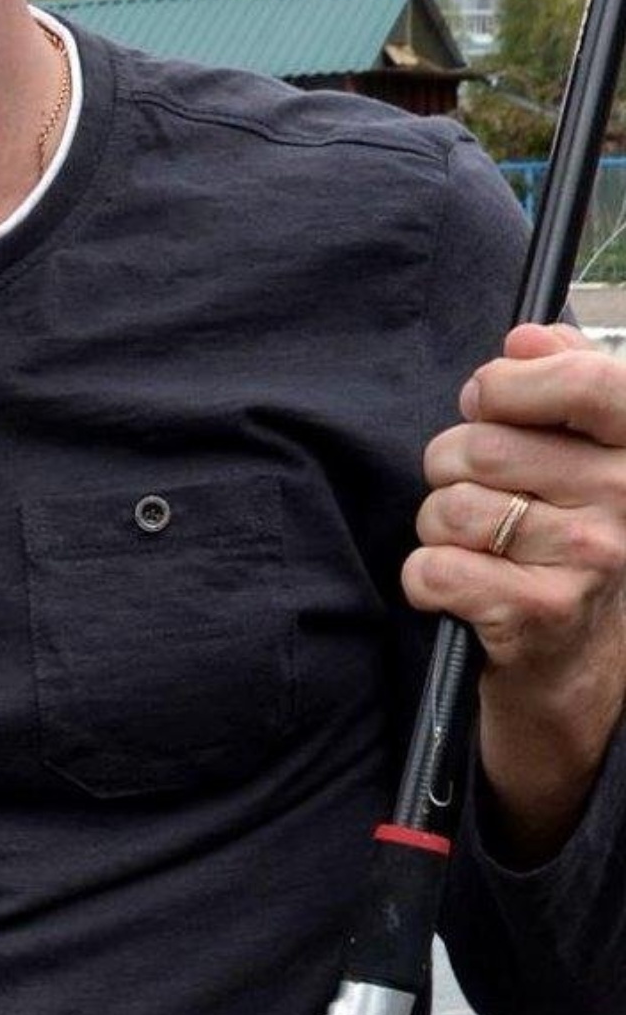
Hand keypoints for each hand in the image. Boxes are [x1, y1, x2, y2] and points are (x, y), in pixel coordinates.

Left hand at [405, 322, 625, 861]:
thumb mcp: (578, 457)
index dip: (508, 385)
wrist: (577, 675)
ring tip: (477, 549)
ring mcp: (591, 559)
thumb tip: (525, 340)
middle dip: (449, 471)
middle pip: (480, 446)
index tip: (488, 402)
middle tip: (477, 500)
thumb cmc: (562, 546)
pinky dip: (424, 579)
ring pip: (449, 506)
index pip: (586, 380)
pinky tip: (459, 592)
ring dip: (437, 527)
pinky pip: (433, 567)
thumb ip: (561, 379)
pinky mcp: (543, 615)